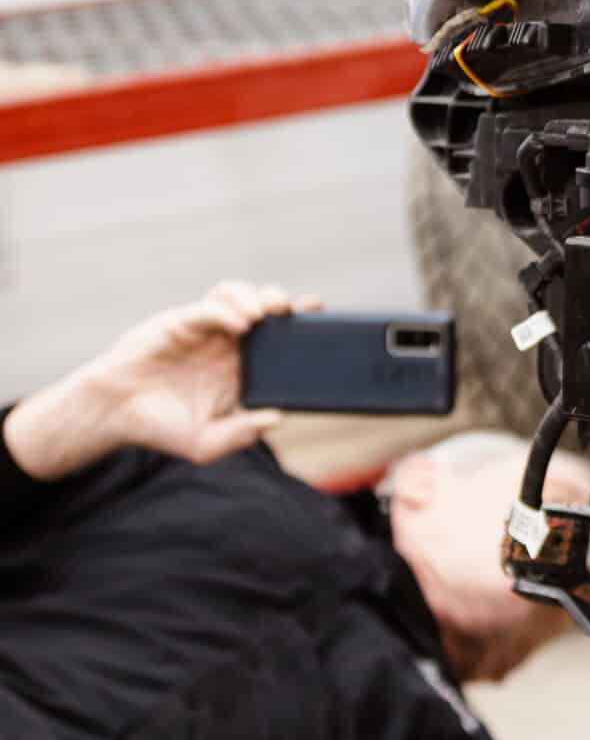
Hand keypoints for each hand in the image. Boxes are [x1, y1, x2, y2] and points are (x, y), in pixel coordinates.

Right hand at [3, 282, 317, 482]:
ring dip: (257, 299)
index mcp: (241, 371)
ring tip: (265, 316)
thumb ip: (241, 433)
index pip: (279, 343)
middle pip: (267, 311)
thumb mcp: (206, 443)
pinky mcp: (181, 321)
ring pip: (240, 296)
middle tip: (301, 311)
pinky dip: (226, 309)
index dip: (302, 332)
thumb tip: (277, 418)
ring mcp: (206, 331)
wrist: (114, 414)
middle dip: (287, 306)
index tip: (325, 327)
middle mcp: (228, 346)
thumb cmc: (162, 428)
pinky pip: (209, 306)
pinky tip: (239, 324)